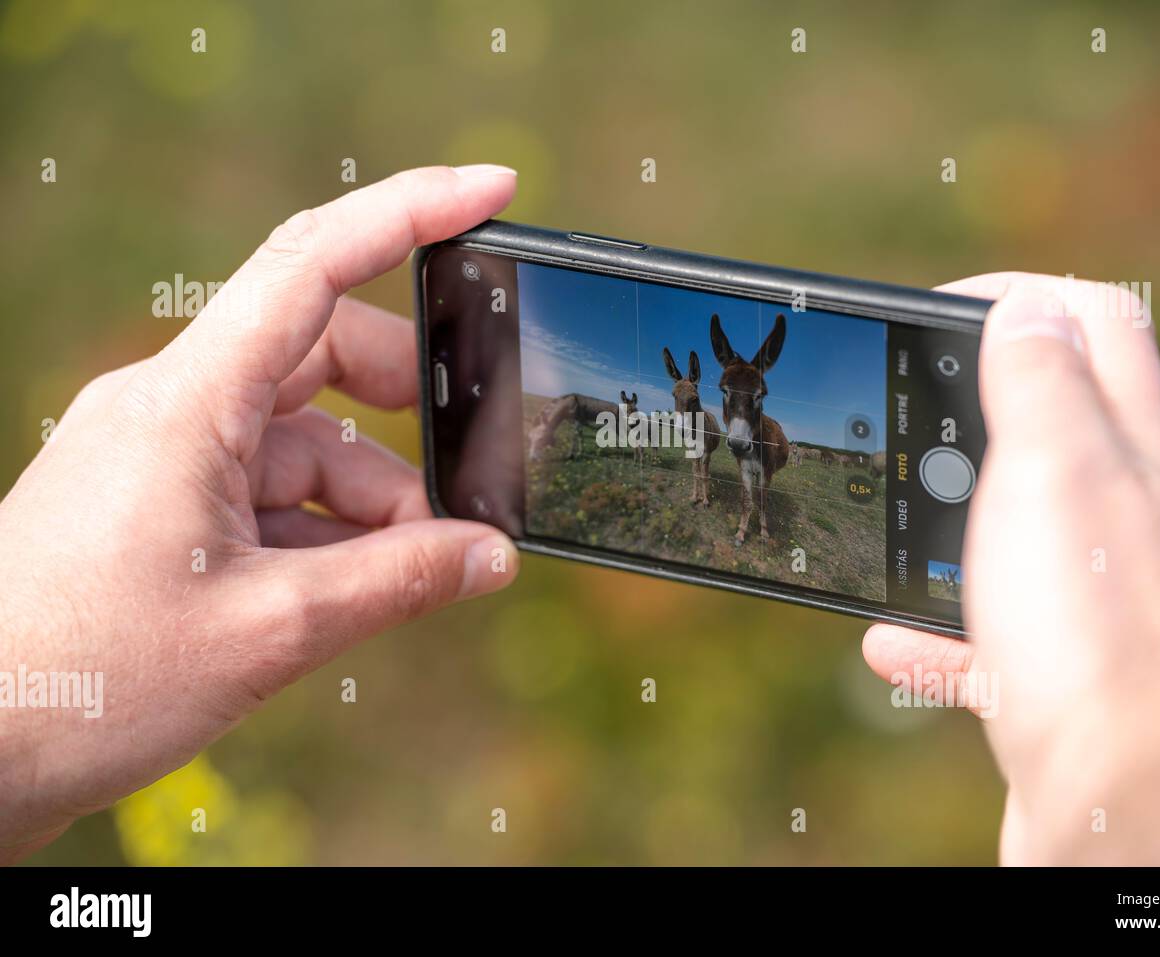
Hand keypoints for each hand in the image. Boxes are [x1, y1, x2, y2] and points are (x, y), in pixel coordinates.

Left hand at [0, 165, 520, 861]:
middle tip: (473, 479)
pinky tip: (358, 584)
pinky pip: (270, 486)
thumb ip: (397, 582)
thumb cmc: (83, 681)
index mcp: (188, 404)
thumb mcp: (269, 630)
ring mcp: (165, 453)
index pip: (312, 265)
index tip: (492, 189)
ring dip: (373, 496)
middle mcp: (174, 407)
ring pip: (305, 437)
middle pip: (324, 355)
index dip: (410, 214)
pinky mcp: (162, 500)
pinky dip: (327, 526)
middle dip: (409, 413)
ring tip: (418, 571)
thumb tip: (492, 557)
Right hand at [863, 273, 1159, 863]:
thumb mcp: (1057, 467)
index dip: (1016, 296)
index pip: (1097, 322)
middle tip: (899, 423)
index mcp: (1131, 448)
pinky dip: (938, 634)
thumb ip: (1040, 380)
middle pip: (1049, 428)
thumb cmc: (1098, 630)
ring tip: (891, 531)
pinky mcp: (1061, 678)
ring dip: (944, 527)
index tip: (934, 314)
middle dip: (966, 415)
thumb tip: (1025, 308)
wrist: (1134, 805)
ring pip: (1013, 537)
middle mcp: (1126, 517)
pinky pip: (989, 640)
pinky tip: (893, 642)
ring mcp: (1095, 600)